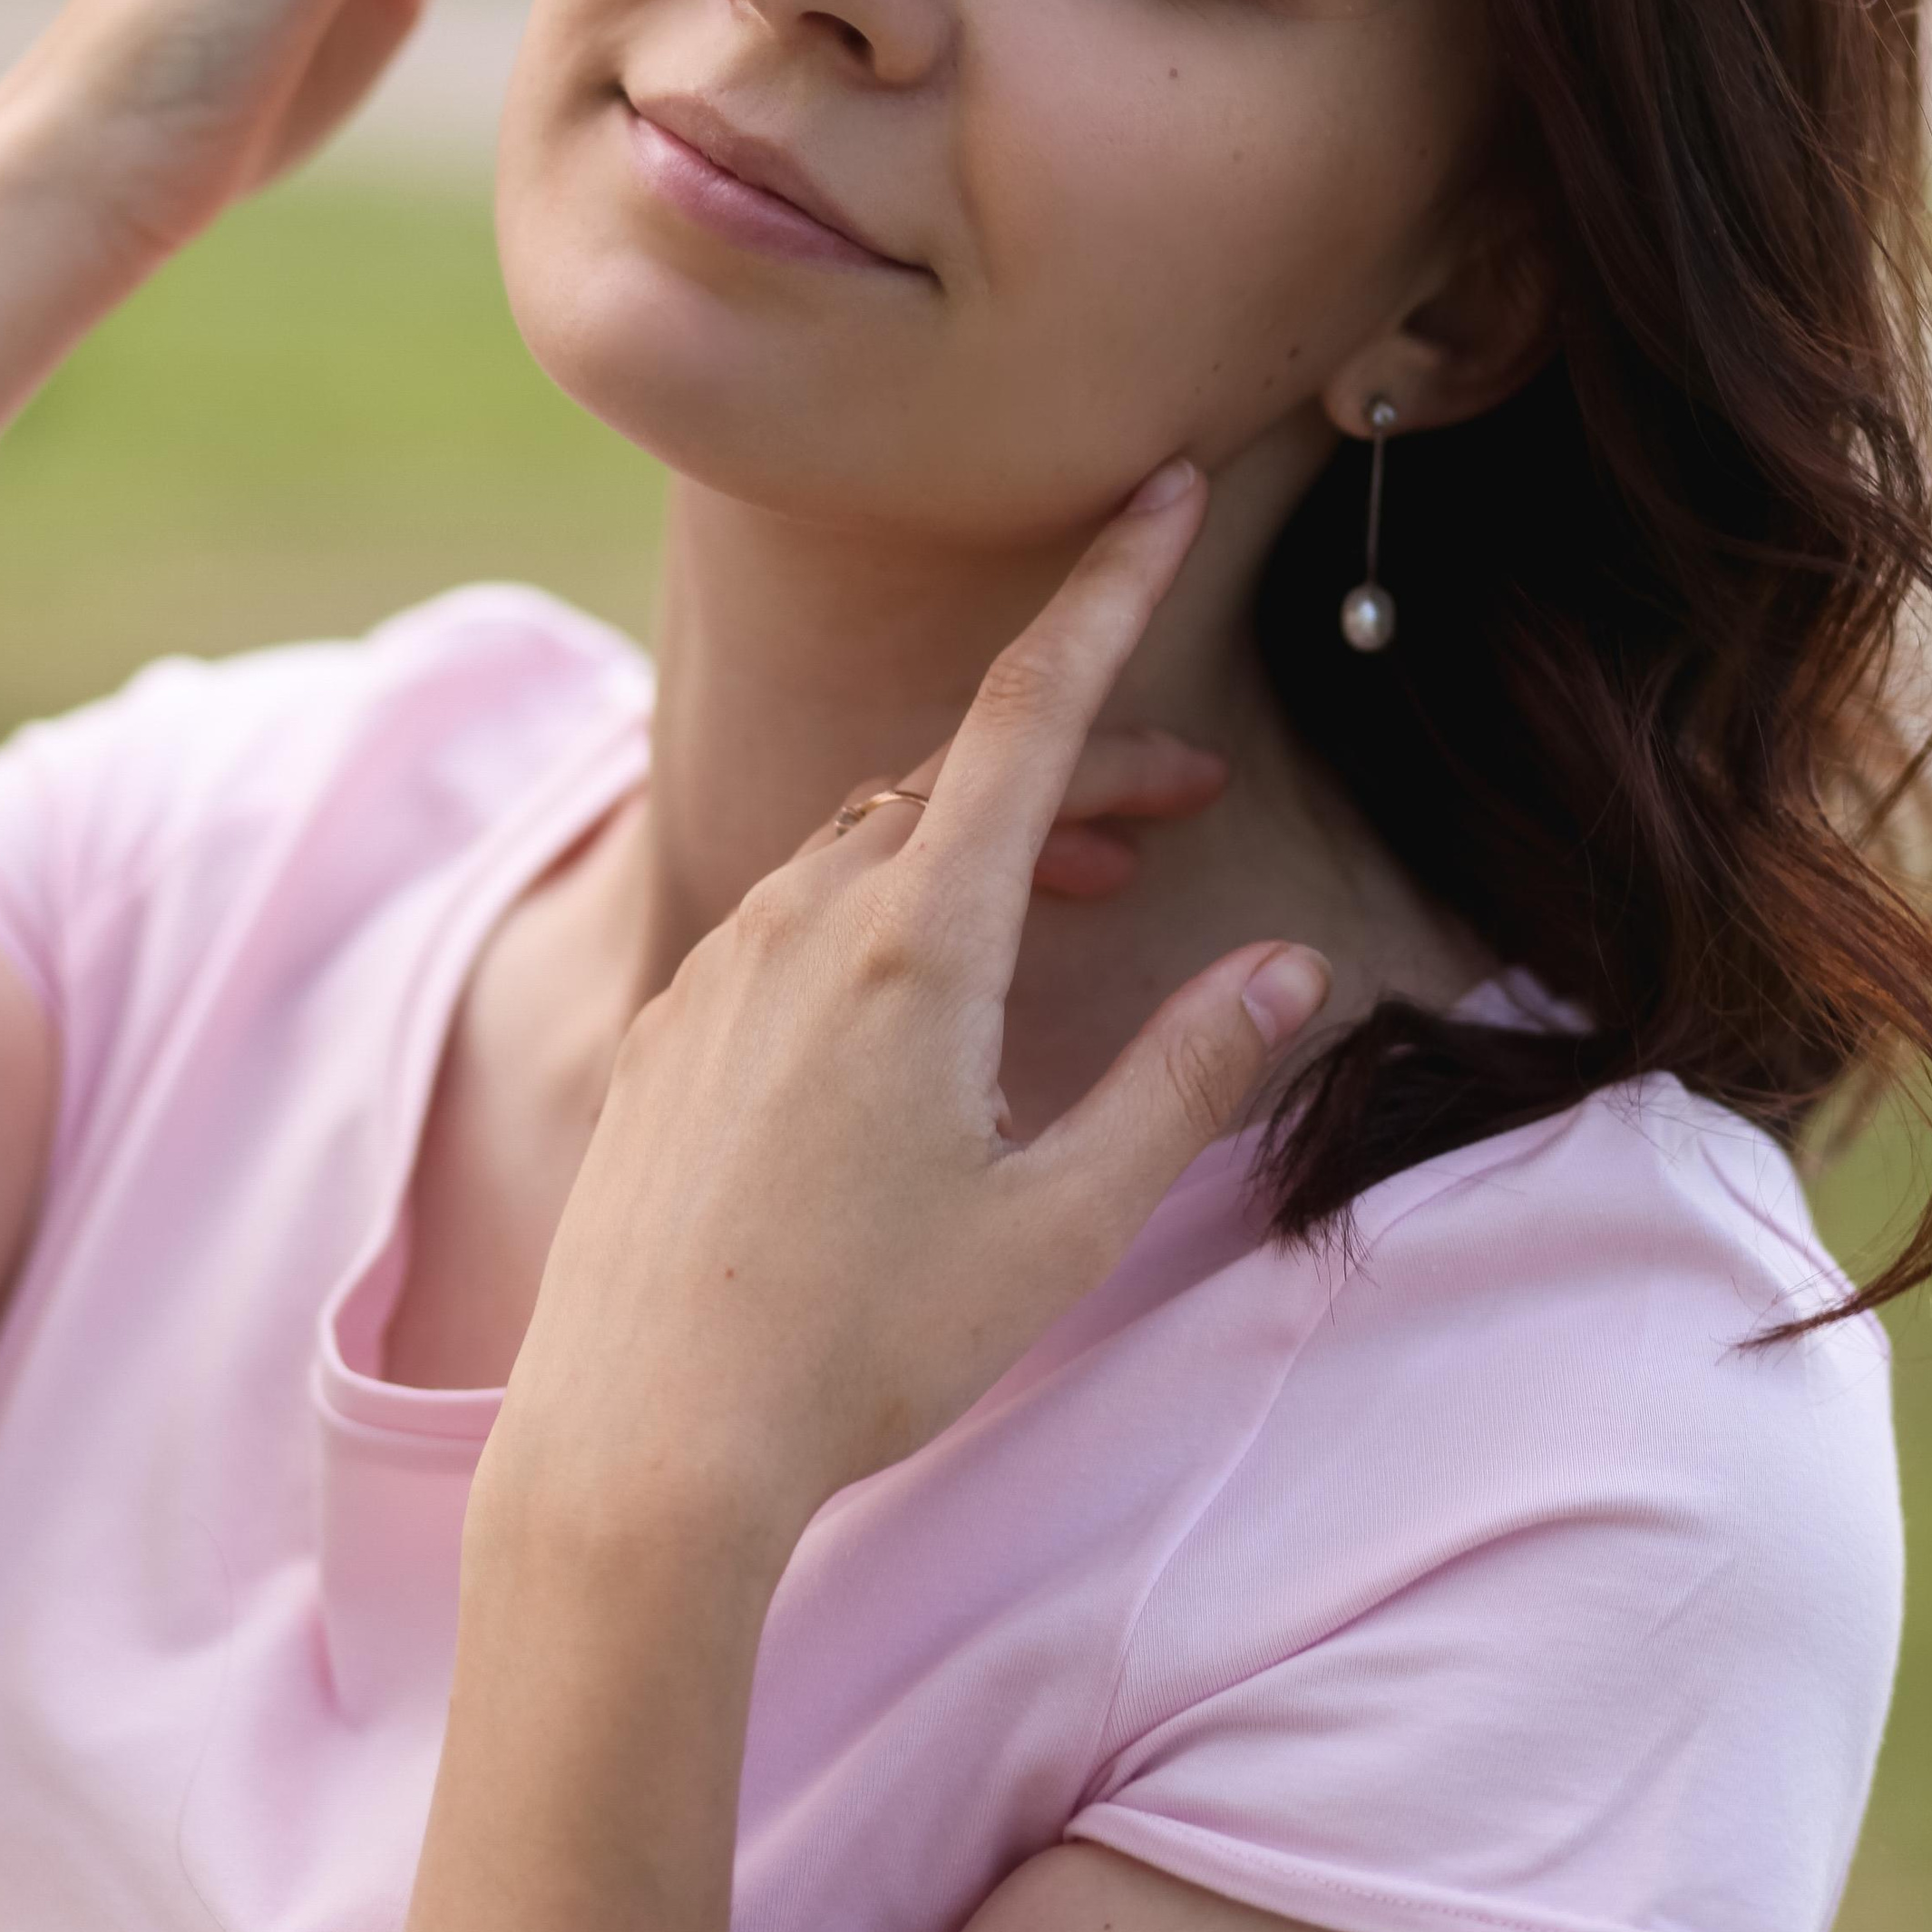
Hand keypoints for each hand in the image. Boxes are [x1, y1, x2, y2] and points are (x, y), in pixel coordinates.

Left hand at [480, 464, 1329, 1562]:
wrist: (637, 1444)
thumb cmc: (862, 1345)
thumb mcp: (1063, 1220)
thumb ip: (1183, 1077)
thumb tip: (1294, 970)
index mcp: (916, 941)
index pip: (1033, 710)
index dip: (1110, 588)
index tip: (1163, 487)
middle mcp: (806, 918)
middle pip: (966, 776)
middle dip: (1086, 763)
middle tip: (1193, 802)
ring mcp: (723, 964)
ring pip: (878, 841)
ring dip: (991, 838)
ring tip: (1086, 892)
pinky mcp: (674, 1025)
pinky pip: (798, 912)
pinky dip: (893, 901)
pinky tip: (933, 999)